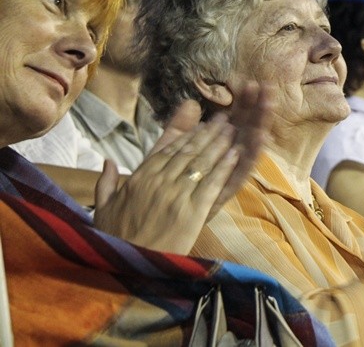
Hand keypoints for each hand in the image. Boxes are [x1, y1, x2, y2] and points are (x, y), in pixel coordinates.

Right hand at [93, 82, 272, 253]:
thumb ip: (105, 182)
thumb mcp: (103, 209)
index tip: (201, 123)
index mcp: (140, 178)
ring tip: (233, 130)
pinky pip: (211, 184)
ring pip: (201, 162)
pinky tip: (235, 154)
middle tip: (224, 119)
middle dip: (208, 133)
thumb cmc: (114, 241)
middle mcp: (159, 181)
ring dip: (219, 144)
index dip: (187, 135)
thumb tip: (108, 161)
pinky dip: (224, 167)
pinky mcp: (192, 212)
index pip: (168, 150)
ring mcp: (177, 195)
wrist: (128, 269)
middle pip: (188, 151)